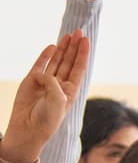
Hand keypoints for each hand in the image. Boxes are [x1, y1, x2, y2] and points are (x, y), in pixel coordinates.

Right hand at [1, 32, 90, 162]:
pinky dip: (46, 56)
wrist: (27, 130)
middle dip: (74, 47)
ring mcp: (45, 82)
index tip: (85, 40)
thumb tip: (44, 74)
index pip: (78, 69)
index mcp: (70, 92)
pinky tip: (53, 47)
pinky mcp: (31, 81)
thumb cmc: (46, 120)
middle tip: (78, 32)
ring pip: (56, 61)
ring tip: (68, 35)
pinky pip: (40, 65)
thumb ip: (54, 84)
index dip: (82, 54)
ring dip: (62, 49)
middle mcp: (59, 85)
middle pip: (69, 62)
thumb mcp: (57, 102)